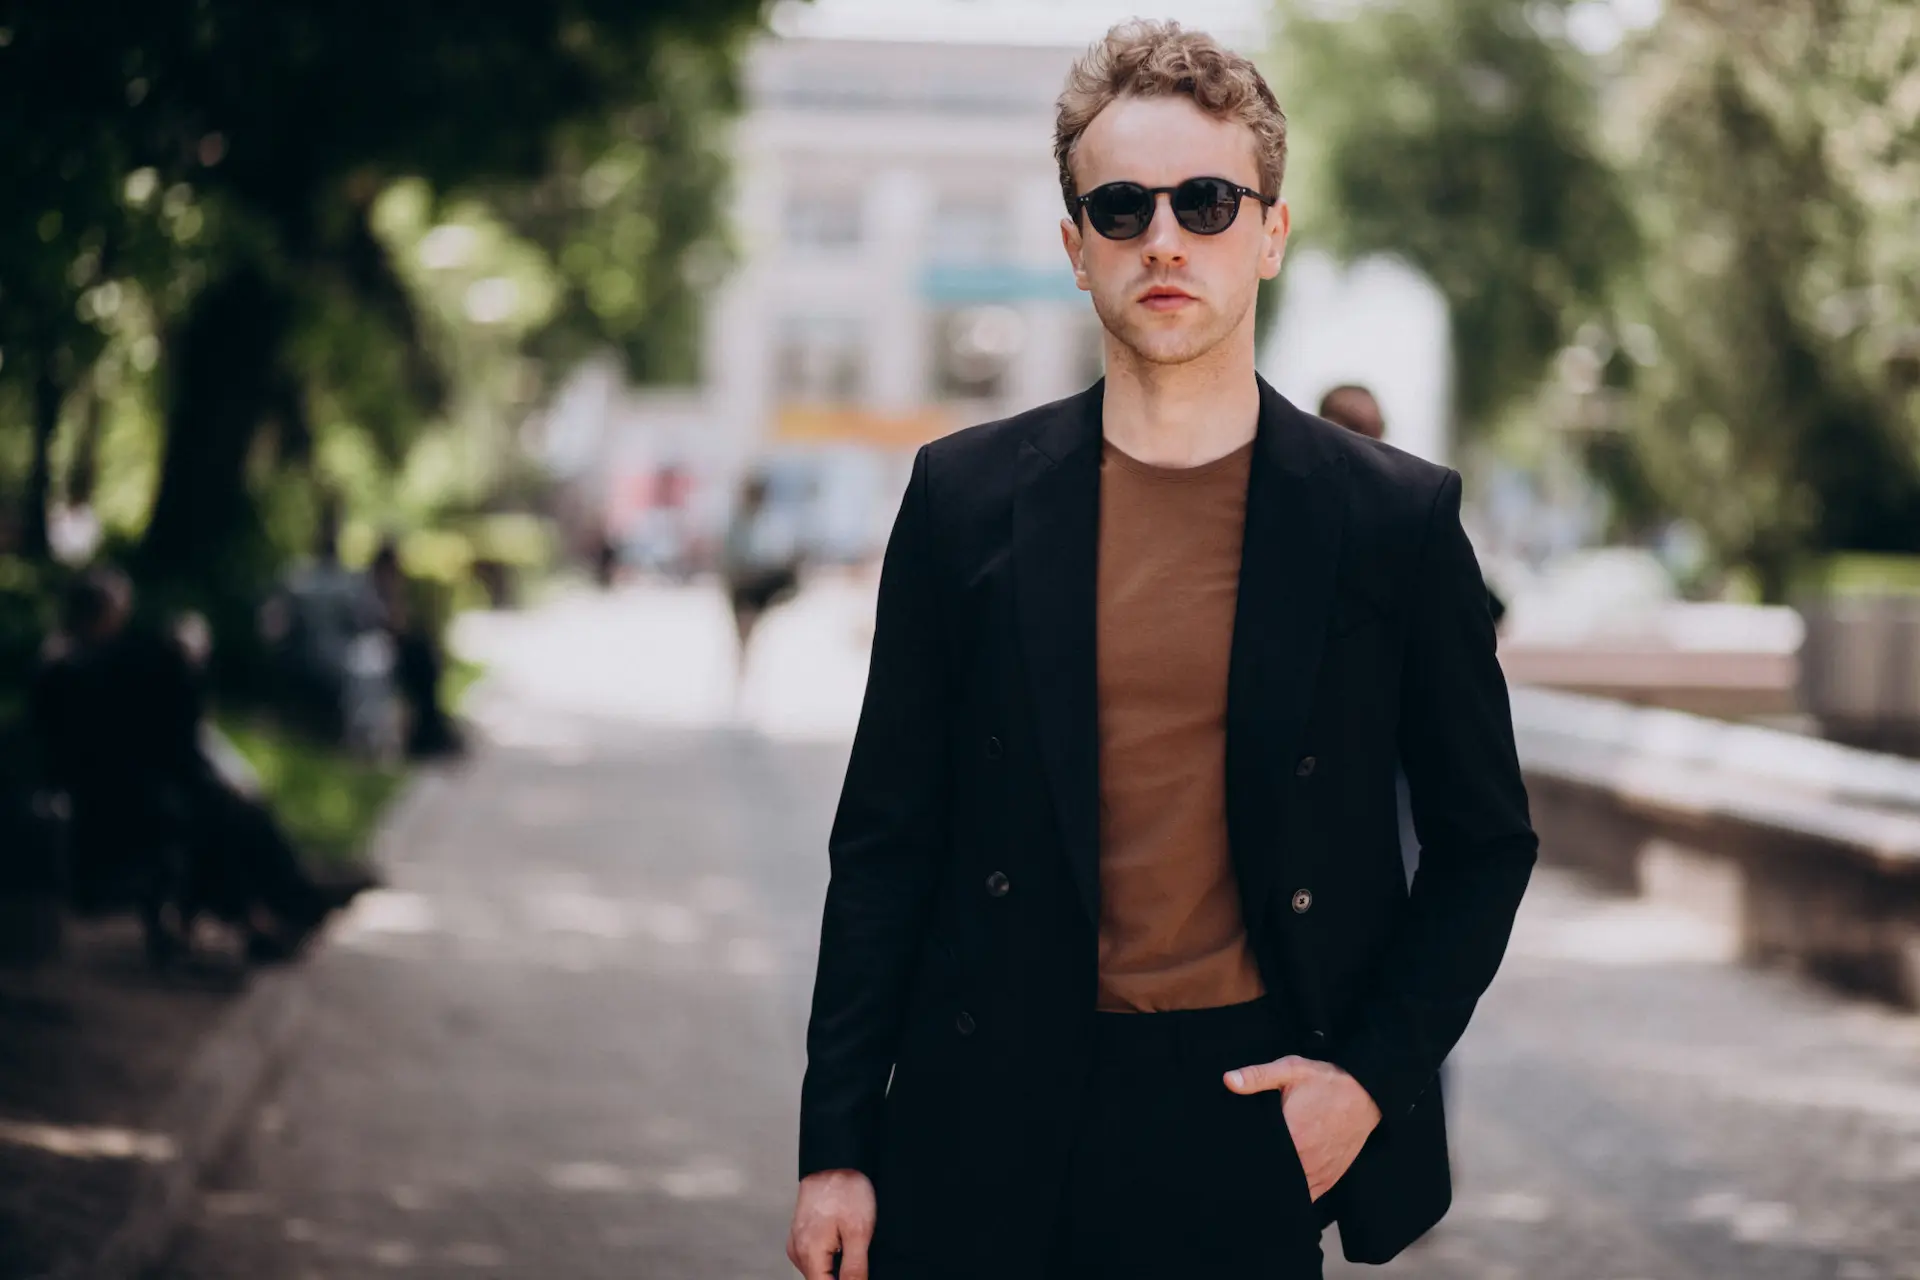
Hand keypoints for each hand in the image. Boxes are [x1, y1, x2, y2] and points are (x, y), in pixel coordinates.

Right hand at [787, 1168, 876, 1278]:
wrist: (836, 1158)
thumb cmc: (846, 1188)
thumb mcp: (859, 1232)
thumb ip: (854, 1269)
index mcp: (809, 1252)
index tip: (856, 1276)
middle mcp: (798, 1250)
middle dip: (839, 1277)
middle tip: (856, 1257)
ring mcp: (797, 1241)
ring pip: (817, 1270)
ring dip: (834, 1268)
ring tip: (850, 1246)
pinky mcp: (801, 1234)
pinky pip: (815, 1256)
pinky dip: (829, 1256)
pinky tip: (842, 1242)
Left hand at [1224, 1055, 1380, 1200]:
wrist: (1367, 1094)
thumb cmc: (1327, 1081)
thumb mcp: (1291, 1070)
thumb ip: (1258, 1076)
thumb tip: (1228, 1080)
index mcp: (1291, 1134)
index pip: (1258, 1155)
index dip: (1243, 1157)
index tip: (1231, 1155)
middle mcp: (1304, 1158)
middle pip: (1272, 1174)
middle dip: (1259, 1169)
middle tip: (1245, 1162)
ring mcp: (1318, 1171)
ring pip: (1290, 1189)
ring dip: (1278, 1182)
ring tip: (1265, 1171)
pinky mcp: (1329, 1177)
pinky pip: (1308, 1194)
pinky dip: (1296, 1191)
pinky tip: (1286, 1180)